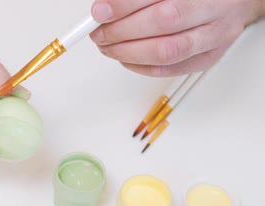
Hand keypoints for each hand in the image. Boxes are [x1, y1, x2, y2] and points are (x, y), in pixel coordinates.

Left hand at [89, 0, 264, 75]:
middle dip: (122, 31)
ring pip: (166, 52)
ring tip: (108, 46)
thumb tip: (106, 7)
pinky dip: (140, 67)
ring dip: (128, 53)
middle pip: (164, 23)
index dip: (123, 6)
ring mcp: (214, 37)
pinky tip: (126, 58)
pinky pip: (169, 70)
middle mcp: (214, 10)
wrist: (235, 0)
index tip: (100, 11)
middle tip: (100, 32)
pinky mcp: (208, 58)